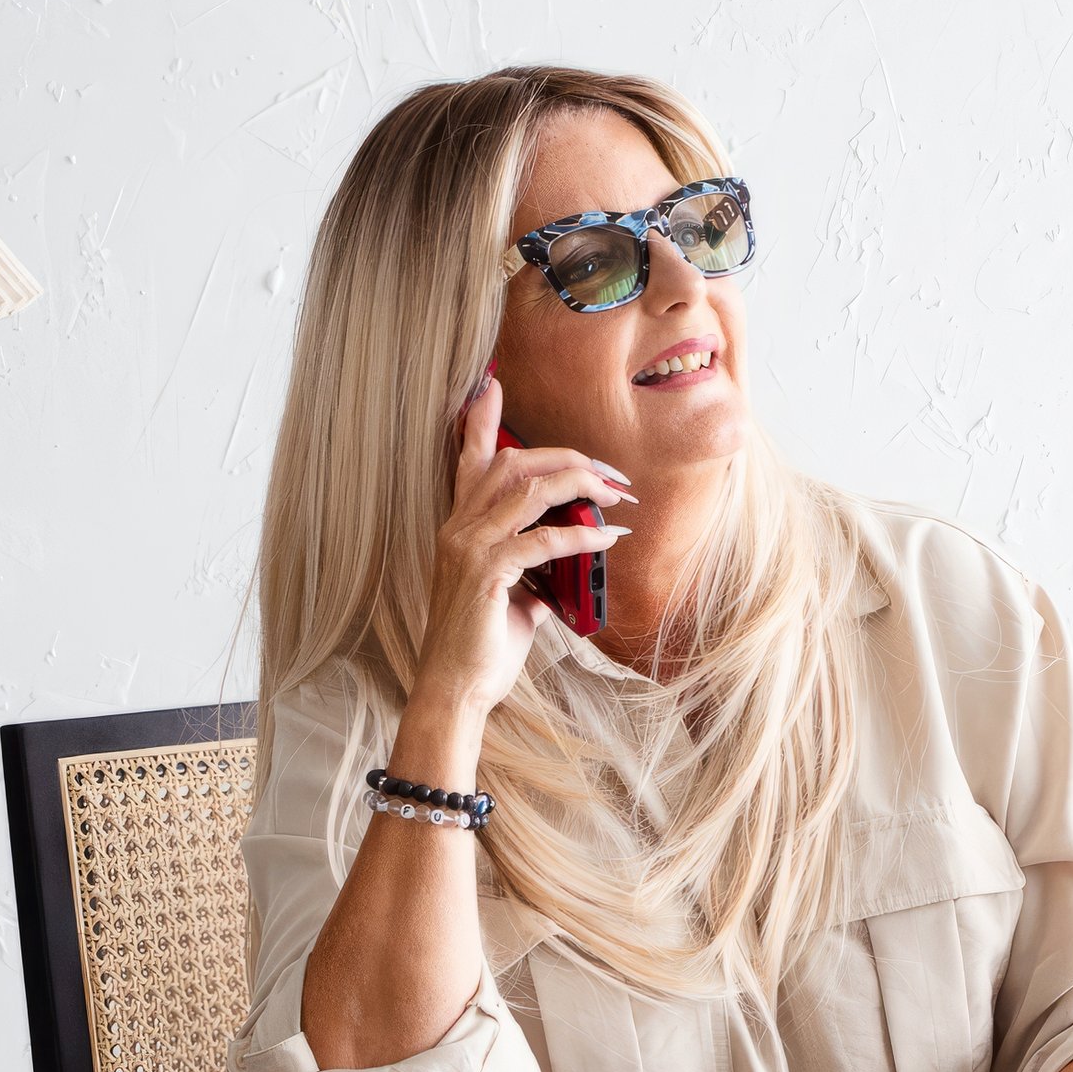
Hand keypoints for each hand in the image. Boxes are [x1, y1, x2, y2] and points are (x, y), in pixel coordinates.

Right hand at [412, 371, 634, 731]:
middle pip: (515, 463)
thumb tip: (564, 569)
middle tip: (612, 474)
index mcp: (460, 526)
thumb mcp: (510, 598)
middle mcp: (460, 528)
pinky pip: (542, 541)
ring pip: (529, 490)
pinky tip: (608, 540)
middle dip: (569, 458)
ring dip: (581, 486)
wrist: (456, 688)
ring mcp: (470, 548)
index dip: (481, 420)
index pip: (468, 458)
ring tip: (616, 496)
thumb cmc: (481, 646)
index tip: (492, 383)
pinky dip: (581, 537)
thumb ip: (531, 572)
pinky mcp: (488, 574)